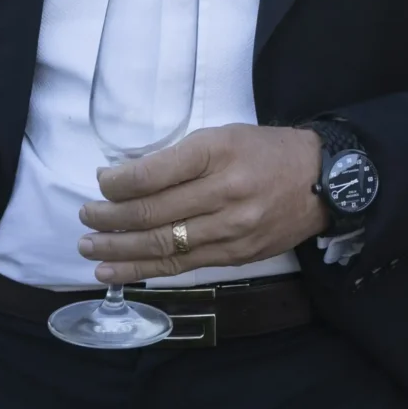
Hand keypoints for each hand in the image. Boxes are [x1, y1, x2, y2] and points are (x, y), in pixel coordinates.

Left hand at [78, 124, 325, 284]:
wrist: (323, 181)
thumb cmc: (267, 152)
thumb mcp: (224, 137)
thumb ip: (179, 158)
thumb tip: (125, 179)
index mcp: (219, 152)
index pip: (153, 174)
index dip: (116, 184)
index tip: (100, 183)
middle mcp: (225, 192)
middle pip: (152, 213)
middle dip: (109, 218)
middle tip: (84, 218)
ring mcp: (231, 229)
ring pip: (162, 244)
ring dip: (117, 249)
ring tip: (89, 247)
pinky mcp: (235, 255)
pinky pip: (181, 265)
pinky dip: (143, 270)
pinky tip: (115, 271)